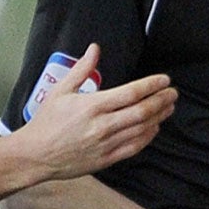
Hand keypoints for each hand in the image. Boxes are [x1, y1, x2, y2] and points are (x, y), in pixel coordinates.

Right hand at [14, 44, 175, 178]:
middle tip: (172, 93)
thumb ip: (82, 69)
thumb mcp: (61, 90)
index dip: (152, 85)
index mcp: (93, 105)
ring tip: (168, 108)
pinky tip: (154, 128)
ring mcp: (106, 143)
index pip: (131, 92)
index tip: (164, 80)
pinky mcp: (107, 159)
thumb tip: (95, 49)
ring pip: (142, 129)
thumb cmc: (46, 122)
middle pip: (142, 111)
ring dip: (159, 117)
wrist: (36, 154)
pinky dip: (147, 137)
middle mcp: (103, 125)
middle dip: (162, 101)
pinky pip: (134, 147)